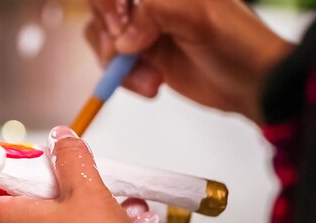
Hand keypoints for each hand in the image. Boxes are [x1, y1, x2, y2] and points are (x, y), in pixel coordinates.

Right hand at [86, 0, 292, 121]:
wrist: (250, 83)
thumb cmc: (235, 42)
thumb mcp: (198, 17)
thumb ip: (154, 13)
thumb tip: (121, 39)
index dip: (107, 5)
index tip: (118, 27)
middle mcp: (147, 3)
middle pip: (100, 11)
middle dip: (109, 38)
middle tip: (129, 56)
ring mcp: (141, 30)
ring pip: (101, 40)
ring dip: (120, 65)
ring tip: (151, 79)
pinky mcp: (140, 58)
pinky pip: (112, 66)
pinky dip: (126, 80)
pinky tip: (153, 84)